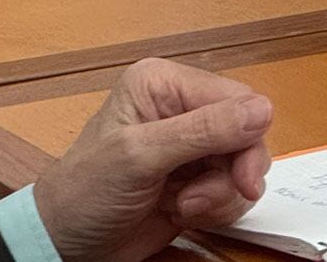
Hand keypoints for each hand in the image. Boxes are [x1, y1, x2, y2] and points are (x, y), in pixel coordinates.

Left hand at [32, 58, 273, 261]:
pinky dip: (216, 209)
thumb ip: (202, 131)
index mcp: (163, 84)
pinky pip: (232, 191)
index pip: (235, 98)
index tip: (242, 177)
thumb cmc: (83, 192)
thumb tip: (260, 110)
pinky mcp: (195, 180)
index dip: (246, 137)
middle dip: (231, 173)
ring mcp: (189, 147)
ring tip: (182, 206)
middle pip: (246, 133)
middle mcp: (180, 109)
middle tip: (201, 199)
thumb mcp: (140, 157)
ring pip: (243, 166)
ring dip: (220, 195)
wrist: (66, 243)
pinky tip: (182, 213)